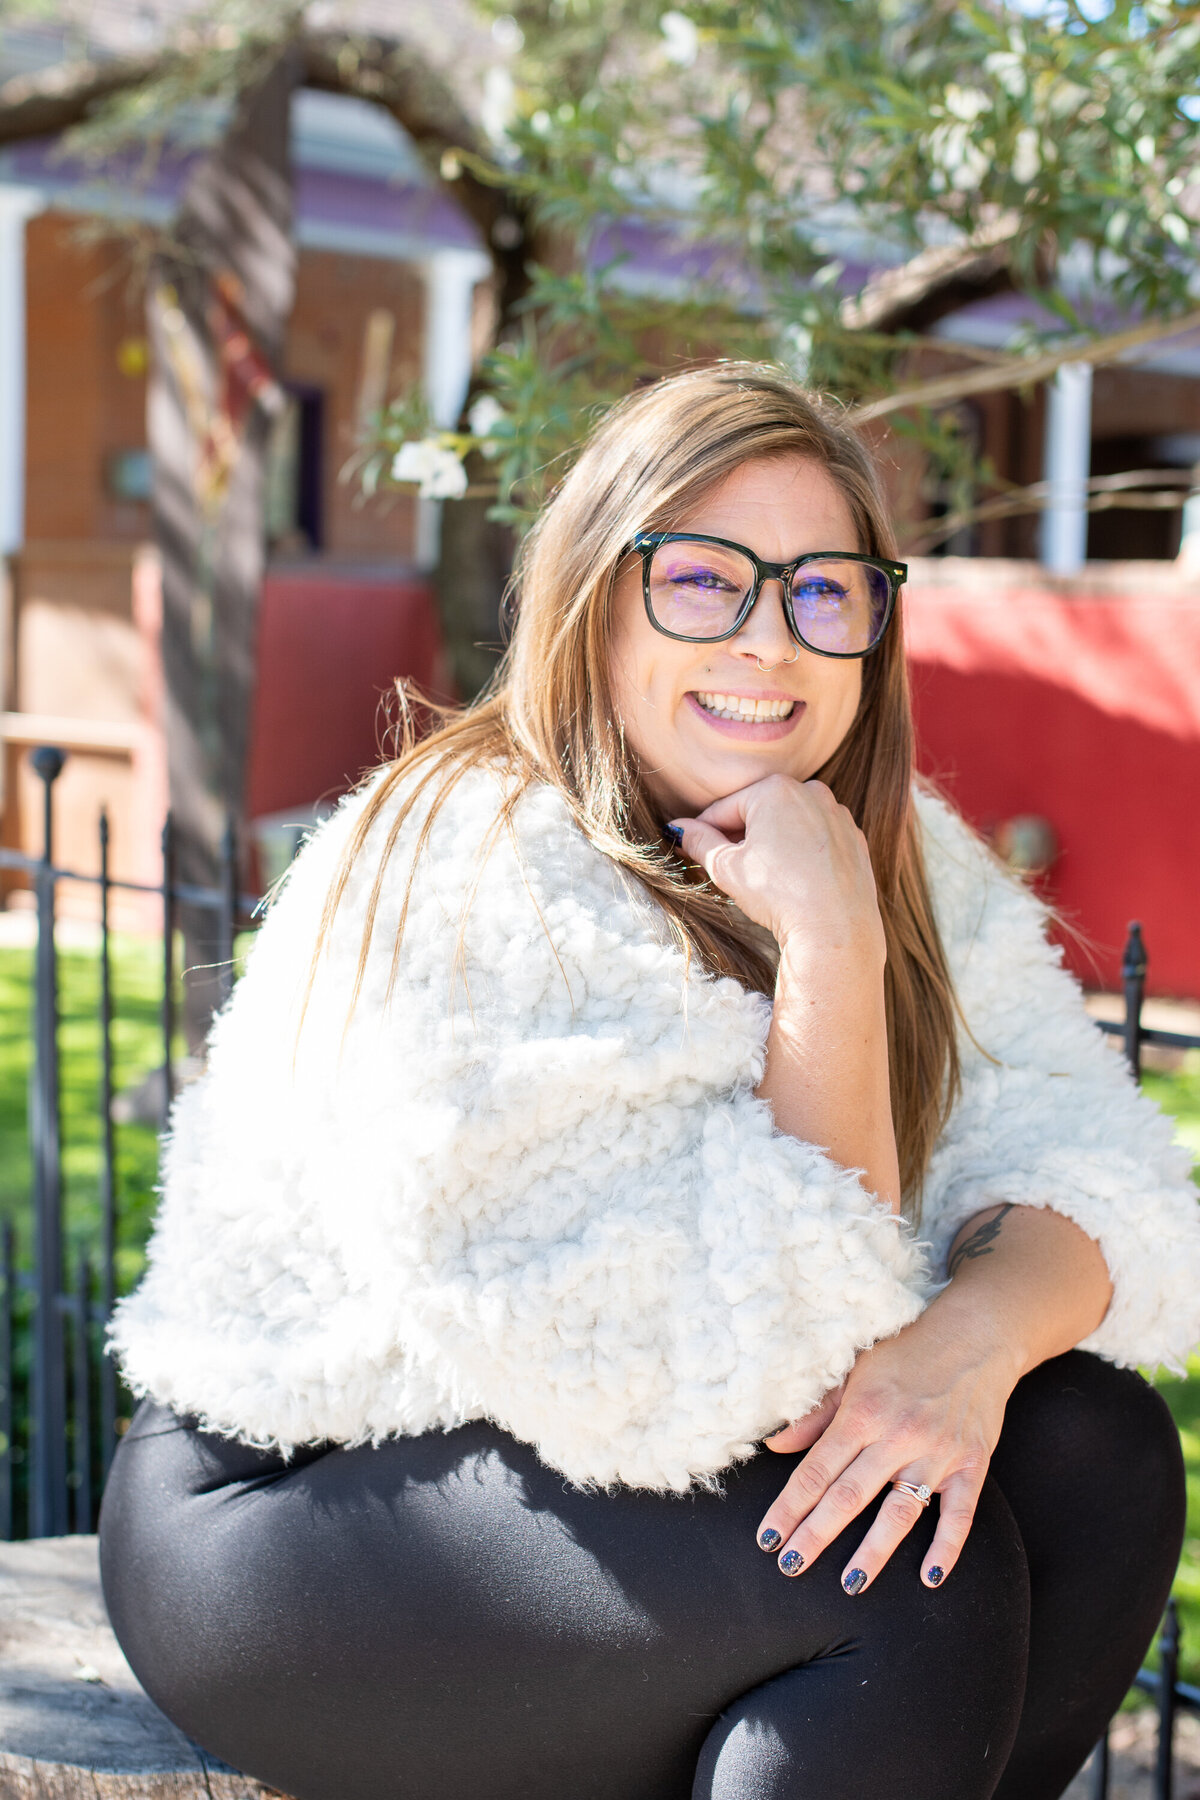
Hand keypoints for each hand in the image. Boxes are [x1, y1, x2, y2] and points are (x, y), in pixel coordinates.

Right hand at [669, 774, 885, 971]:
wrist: (834, 929)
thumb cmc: (778, 894)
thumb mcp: (727, 867)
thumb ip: (699, 841)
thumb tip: (679, 828)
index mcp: (776, 789)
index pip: (726, 808)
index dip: (704, 830)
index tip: (691, 848)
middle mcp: (812, 792)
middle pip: (760, 811)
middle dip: (741, 835)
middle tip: (727, 868)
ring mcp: (838, 815)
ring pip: (791, 824)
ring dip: (772, 842)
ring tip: (762, 877)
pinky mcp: (855, 839)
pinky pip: (818, 839)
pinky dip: (803, 852)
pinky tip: (794, 880)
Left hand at [754, 1296, 1018, 1592]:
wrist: (974, 1335)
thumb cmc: (905, 1352)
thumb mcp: (853, 1371)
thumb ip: (815, 1412)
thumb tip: (775, 1444)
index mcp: (862, 1412)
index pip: (817, 1469)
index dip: (790, 1507)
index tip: (768, 1538)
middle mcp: (897, 1436)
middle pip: (849, 1496)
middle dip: (817, 1535)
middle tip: (790, 1566)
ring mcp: (937, 1453)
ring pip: (899, 1513)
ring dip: (874, 1552)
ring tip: (850, 1584)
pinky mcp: (971, 1464)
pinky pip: (960, 1514)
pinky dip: (947, 1547)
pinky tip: (930, 1577)